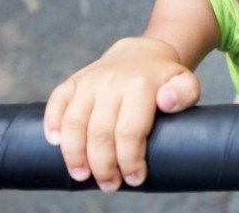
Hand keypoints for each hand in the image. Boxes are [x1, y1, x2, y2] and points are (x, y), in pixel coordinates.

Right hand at [43, 36, 200, 191]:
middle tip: (109, 185)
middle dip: (103, 165)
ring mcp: (89, 81)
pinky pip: (56, 101)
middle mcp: (111, 81)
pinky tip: (56, 143)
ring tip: (82, 175)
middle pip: (100, 132)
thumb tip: (166, 102)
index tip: (135, 178)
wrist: (141, 54)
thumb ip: (186, 93)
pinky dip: (52, 123)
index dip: (130, 160)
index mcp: (140, 85)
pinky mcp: (73, 81)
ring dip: (75, 154)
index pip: (130, 131)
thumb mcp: (186, 82)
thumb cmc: (164, 79)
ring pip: (74, 121)